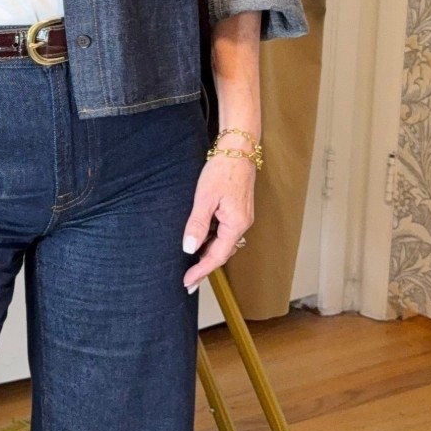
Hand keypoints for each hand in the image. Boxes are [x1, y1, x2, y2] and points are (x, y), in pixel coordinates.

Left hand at [181, 151, 255, 290]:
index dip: (201, 270)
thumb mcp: (205, 198)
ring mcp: (241, 217)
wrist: (238, 148)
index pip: (217, 256)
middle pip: (222, 253)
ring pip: (223, 243)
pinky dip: (212, 241)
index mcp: (236, 224)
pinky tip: (200, 241)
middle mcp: (242, 224)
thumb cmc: (223, 170)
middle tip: (188, 281)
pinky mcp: (237, 210)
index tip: (188, 282)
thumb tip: (189, 247)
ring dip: (208, 254)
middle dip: (204, 267)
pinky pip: (224, 233)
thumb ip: (197, 224)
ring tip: (191, 265)